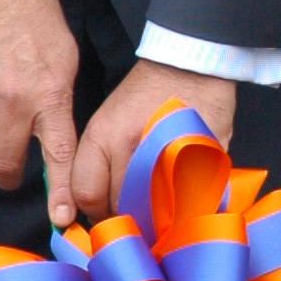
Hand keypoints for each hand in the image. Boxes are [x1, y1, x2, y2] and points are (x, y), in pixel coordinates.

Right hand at [0, 0, 80, 222]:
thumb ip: (62, 108)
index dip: (60, 194)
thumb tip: (60, 151)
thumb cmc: (41, 26)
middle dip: (9, 176)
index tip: (62, 221)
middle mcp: (13, 100)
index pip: (57, 156)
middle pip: (5, 163)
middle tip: (12, 173)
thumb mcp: (67, 65)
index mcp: (50, 95)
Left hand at [72, 60, 235, 222]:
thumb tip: (94, 206)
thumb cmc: (144, 96)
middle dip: (125, 214)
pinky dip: (186, 204)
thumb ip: (97, 163)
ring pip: (151, 209)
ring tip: (161, 205)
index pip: (87, 194)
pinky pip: (187, 198)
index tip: (105, 213)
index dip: (94, 210)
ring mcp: (164, 152)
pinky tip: (184, 194)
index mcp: (102, 137)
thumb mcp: (107, 122)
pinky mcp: (193, 156)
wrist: (187, 66)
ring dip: (155, 214)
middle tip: (136, 212)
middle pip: (119, 205)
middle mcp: (129, 146)